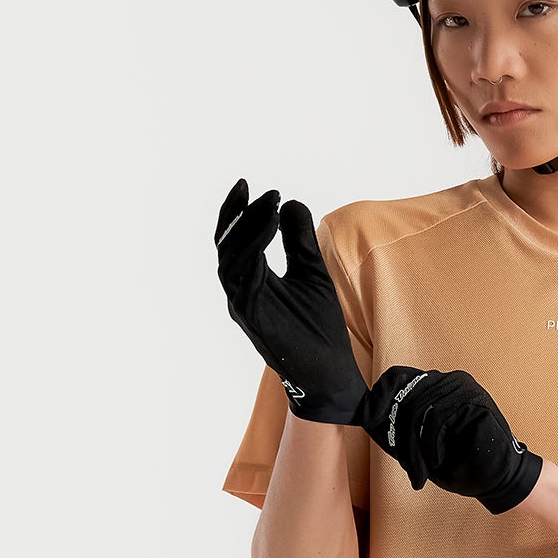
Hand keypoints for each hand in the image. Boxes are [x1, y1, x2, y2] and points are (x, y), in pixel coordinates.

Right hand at [213, 181, 364, 423]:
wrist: (331, 372)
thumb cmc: (319, 327)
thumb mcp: (312, 271)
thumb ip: (299, 239)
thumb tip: (290, 203)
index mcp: (251, 283)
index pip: (234, 242)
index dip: (237, 213)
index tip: (248, 186)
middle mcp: (240, 294)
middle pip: (225, 247)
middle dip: (237, 215)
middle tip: (254, 189)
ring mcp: (243, 307)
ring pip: (230, 260)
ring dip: (247, 229)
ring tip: (268, 205)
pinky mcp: (253, 317)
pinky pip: (244, 277)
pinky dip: (253, 249)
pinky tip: (268, 229)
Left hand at [356, 367, 542, 515]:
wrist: (495, 478)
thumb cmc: (459, 462)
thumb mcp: (421, 443)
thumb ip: (401, 426)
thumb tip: (368, 415)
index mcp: (437, 385)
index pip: (398, 377)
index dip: (383, 398)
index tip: (375, 425)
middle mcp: (450, 380)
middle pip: (406, 398)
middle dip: (401, 438)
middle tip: (410, 467)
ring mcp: (463, 387)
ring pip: (418, 409)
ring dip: (415, 446)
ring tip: (423, 469)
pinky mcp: (474, 400)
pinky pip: (437, 418)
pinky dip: (432, 445)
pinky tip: (438, 460)